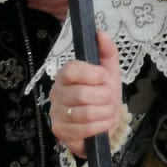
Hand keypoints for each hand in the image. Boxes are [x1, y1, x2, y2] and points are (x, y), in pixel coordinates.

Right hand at [49, 31, 123, 155]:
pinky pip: (84, 131)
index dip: (91, 74)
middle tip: (109, 97)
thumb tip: (101, 34)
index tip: (104, 77)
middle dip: (104, 97)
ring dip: (105, 112)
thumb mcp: (109, 70)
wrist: (103, 119)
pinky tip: (103, 123)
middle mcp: (57, 93)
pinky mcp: (61, 133)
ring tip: (108, 110)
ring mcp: (57, 114)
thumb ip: (107, 51)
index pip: (71, 70)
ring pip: (85, 114)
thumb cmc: (103, 92)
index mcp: (66, 75)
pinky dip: (100, 126)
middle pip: (81, 94)